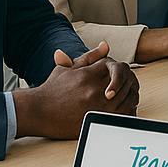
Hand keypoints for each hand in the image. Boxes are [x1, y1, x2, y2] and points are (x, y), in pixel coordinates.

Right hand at [13, 42, 139, 139]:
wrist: (37, 112)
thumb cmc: (51, 90)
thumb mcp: (68, 68)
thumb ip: (90, 56)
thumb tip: (106, 45)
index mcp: (88, 75)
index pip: (116, 67)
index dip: (118, 70)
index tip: (115, 75)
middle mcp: (94, 90)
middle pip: (125, 81)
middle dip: (127, 82)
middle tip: (126, 84)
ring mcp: (96, 107)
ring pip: (127, 98)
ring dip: (130, 95)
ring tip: (127, 95)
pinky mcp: (96, 121)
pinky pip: (122, 115)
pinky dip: (127, 110)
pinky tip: (124, 108)